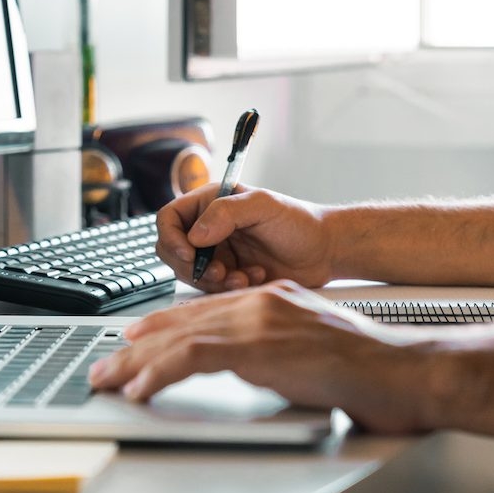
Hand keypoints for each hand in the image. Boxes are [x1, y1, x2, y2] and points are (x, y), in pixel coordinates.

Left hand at [88, 281, 431, 433]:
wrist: (400, 370)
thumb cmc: (366, 368)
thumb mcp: (309, 349)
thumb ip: (276, 349)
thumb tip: (256, 366)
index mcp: (270, 299)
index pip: (202, 311)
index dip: (161, 326)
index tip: (133, 339)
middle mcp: (258, 302)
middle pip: (181, 322)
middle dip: (136, 346)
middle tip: (106, 365)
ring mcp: (256, 321)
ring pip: (177, 339)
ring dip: (135, 362)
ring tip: (109, 380)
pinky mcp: (256, 346)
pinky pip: (191, 358)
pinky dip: (159, 373)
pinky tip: (141, 389)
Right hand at [155, 184, 333, 291]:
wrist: (324, 252)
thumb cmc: (299, 222)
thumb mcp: (263, 206)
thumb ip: (226, 213)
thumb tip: (195, 235)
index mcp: (210, 203)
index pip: (169, 218)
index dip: (171, 237)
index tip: (188, 253)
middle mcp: (208, 228)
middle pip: (173, 251)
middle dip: (192, 266)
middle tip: (219, 272)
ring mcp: (217, 253)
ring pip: (190, 274)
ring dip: (214, 280)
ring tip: (243, 277)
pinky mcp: (228, 276)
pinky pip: (211, 289)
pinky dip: (229, 289)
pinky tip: (253, 277)